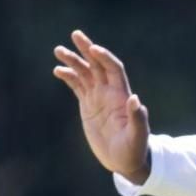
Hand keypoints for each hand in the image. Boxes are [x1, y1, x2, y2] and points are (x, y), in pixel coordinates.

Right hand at [53, 30, 150, 184]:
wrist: (124, 161)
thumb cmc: (134, 150)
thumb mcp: (137, 137)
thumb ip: (138, 118)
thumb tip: (135, 99)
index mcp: (122, 96)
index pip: (114, 69)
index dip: (104, 58)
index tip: (93, 49)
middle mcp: (110, 93)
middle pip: (97, 65)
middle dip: (87, 49)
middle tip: (76, 34)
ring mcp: (98, 98)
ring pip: (84, 73)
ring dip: (73, 61)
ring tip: (58, 50)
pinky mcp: (88, 105)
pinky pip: (77, 86)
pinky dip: (68, 77)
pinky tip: (58, 70)